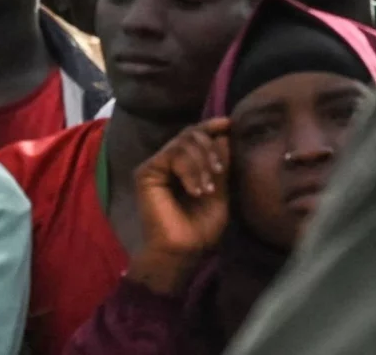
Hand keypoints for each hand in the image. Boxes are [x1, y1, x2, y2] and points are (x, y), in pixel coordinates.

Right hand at [127, 120, 230, 294]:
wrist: (183, 251)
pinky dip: (189, 169)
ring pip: (183, 141)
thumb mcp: (219, 193)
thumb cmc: (201, 228)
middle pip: (191, 133)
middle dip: (210, 148)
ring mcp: (157, 165)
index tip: (229, 124)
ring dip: (202, 162)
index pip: (197, 136)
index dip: (211, 125)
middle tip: (219, 172)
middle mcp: (169, 161)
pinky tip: (196, 190)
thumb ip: (221, 166)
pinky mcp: (147, 171)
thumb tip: (224, 136)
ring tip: (207, 188)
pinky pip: (172, 154)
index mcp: (186, 164)